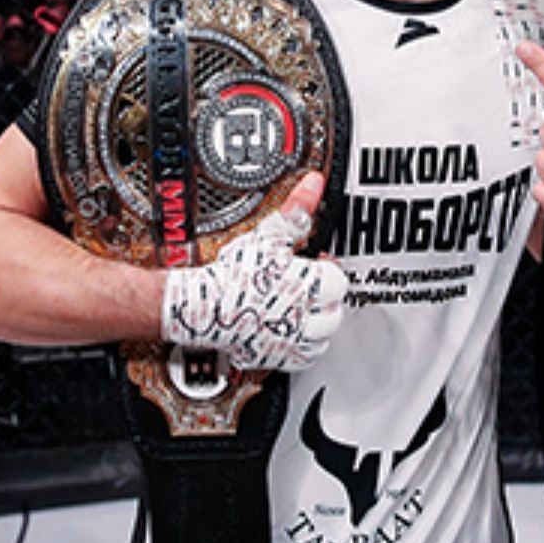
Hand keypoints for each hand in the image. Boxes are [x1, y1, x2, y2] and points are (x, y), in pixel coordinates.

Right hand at [161, 172, 347, 371]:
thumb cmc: (233, 275)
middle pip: (336, 311)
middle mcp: (308, 316)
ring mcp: (294, 341)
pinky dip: (299, 347)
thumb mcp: (269, 235)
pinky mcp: (280, 359)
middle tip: (304, 289)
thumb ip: (297, 210)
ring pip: (324, 337)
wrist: (203, 306)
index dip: (327, 271)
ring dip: (315, 324)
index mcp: (313, 285)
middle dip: (324, 299)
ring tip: (296, 310)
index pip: (340, 280)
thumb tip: (314, 184)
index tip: (315, 266)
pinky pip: (304, 358)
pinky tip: (287, 331)